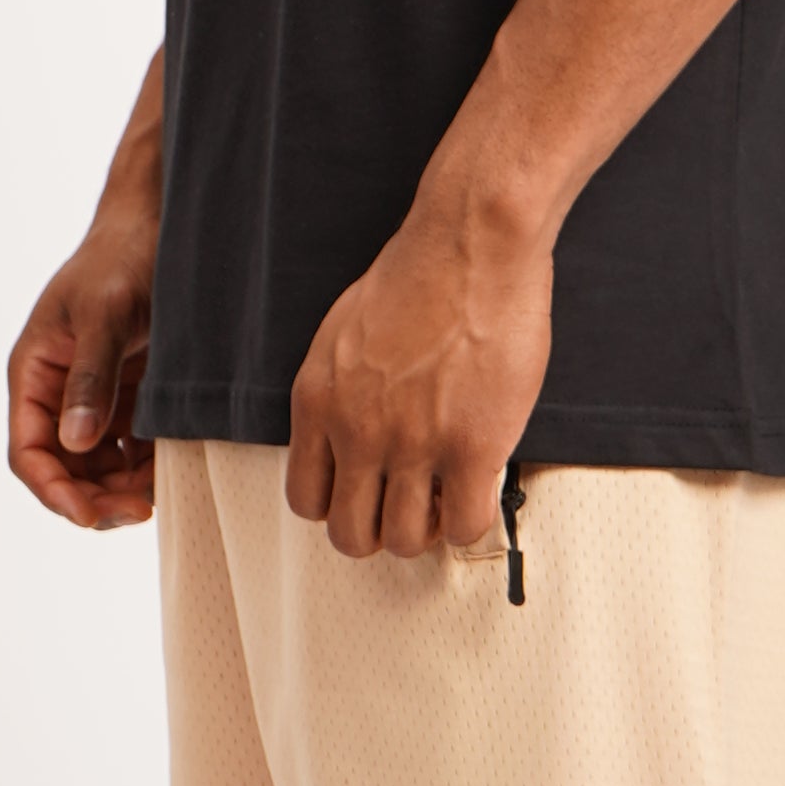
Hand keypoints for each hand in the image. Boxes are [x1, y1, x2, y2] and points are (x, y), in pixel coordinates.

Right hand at [8, 73, 164, 531]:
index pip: (28, 450)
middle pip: (63, 468)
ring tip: (158, 496)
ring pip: (97, 466)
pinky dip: (146, 467)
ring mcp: (94, 396)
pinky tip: (171, 471)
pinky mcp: (130, 394)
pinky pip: (130, 448)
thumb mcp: (105, 314)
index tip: (90, 515)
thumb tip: (76, 443)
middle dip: (93, 498)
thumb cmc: (124, 258)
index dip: (54, 491)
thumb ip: (92, 378)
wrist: (164, 222)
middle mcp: (58, 391)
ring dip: (121, 489)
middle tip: (137, 513)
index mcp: (34, 372)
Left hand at [285, 171, 553, 560]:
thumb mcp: (343, 335)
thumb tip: (349, 432)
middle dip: (379, 530)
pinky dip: (470, 525)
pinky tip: (479, 493)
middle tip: (409, 505)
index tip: (369, 491)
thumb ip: (340, 392)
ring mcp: (413, 443)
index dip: (341, 506)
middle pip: (349, 534)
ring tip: (446, 498)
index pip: (305, 499)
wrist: (470, 245)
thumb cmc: (418, 275)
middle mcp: (357, 432)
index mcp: (318, 403)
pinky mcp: (472, 447)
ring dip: (427, 531)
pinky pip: (464, 527)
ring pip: (403, 540)